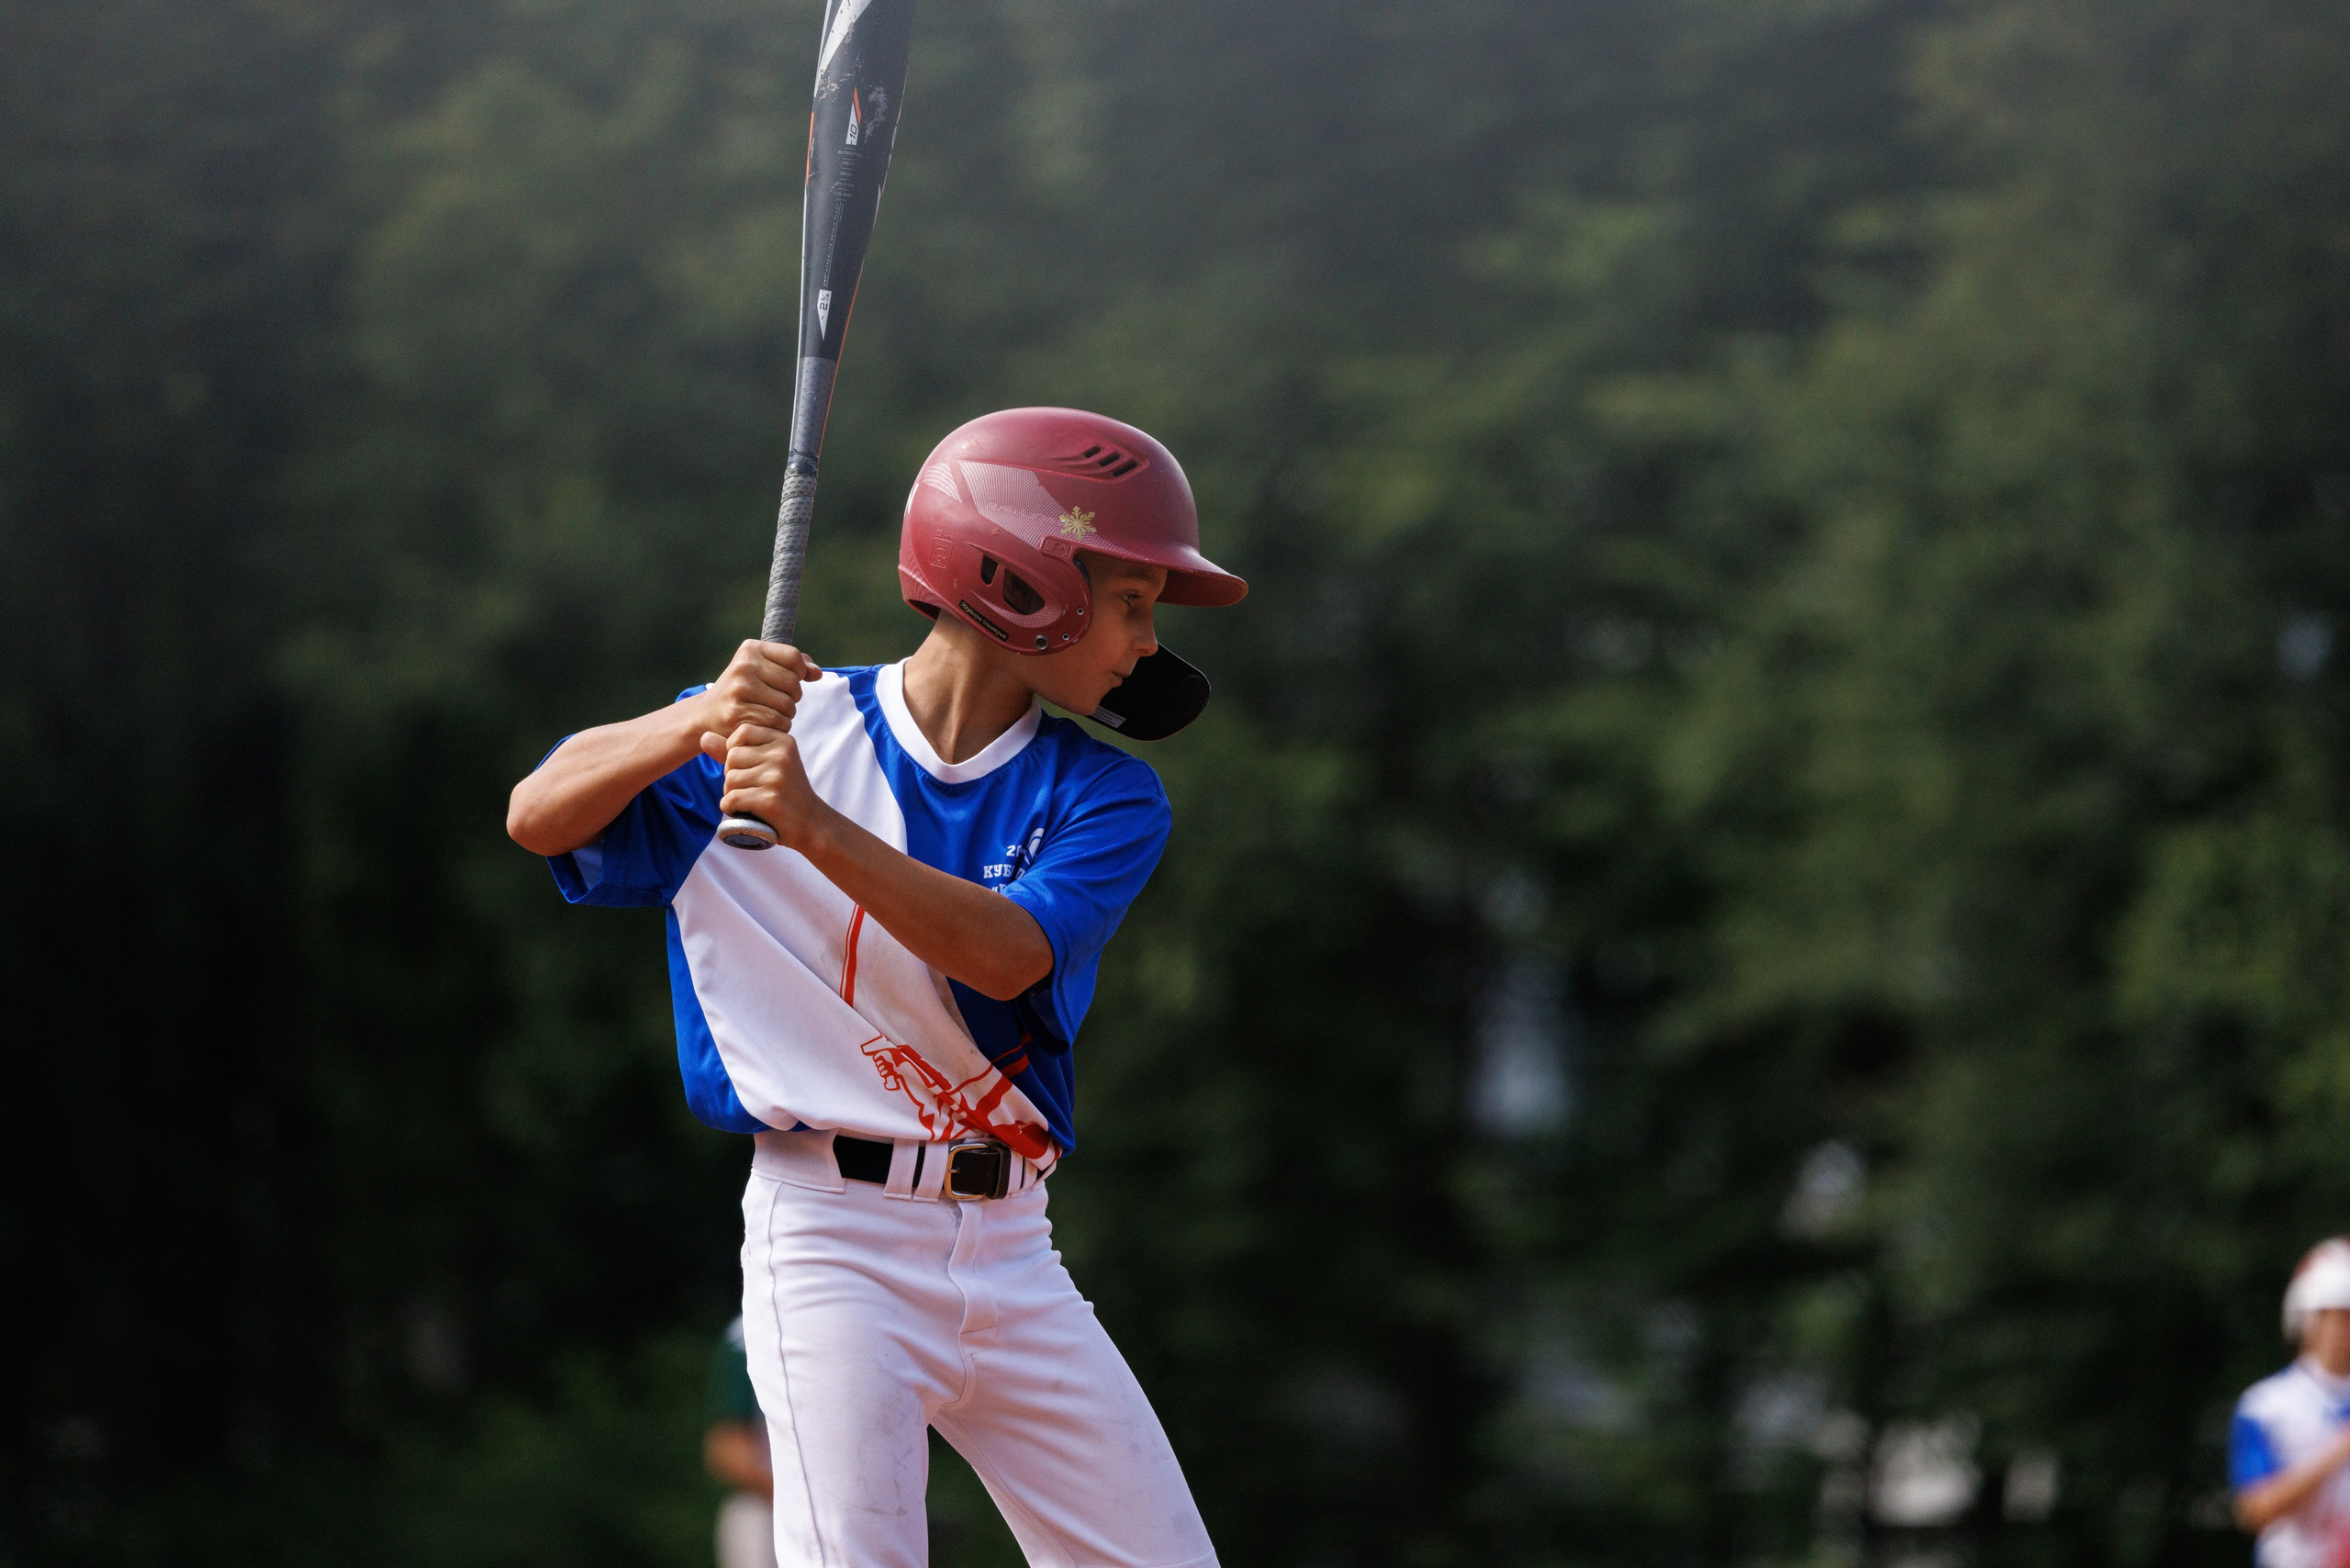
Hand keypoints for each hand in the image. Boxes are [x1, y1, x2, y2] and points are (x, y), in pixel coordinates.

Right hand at [697, 640, 821, 750]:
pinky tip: (765, 724)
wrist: (708, 714)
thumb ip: (793, 666)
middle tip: (779, 701)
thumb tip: (817, 673)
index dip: (800, 672)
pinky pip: (776, 722)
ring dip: (787, 714)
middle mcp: (744, 665)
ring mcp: (739, 689)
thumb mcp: (763, 668)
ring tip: (772, 713)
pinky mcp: (738, 712)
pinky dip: (777, 727)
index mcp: (751, 649)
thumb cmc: (743, 689)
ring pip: (787, 705)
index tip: (792, 681)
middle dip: (793, 696)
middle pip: (793, 683)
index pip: (794, 657)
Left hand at [705, 723, 829, 849]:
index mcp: (783, 740)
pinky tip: (745, 812)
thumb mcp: (766, 764)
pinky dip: (731, 809)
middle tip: (752, 788)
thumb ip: (734, 749)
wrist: (811, 823)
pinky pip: (731, 799)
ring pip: (730, 780)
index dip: (735, 751)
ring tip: (751, 800)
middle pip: (732, 757)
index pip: (741, 732)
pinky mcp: (770, 799)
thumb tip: (704, 736)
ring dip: (732, 794)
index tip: (751, 767)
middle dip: (733, 775)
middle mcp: (781, 754)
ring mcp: (776, 776)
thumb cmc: (785, 792)